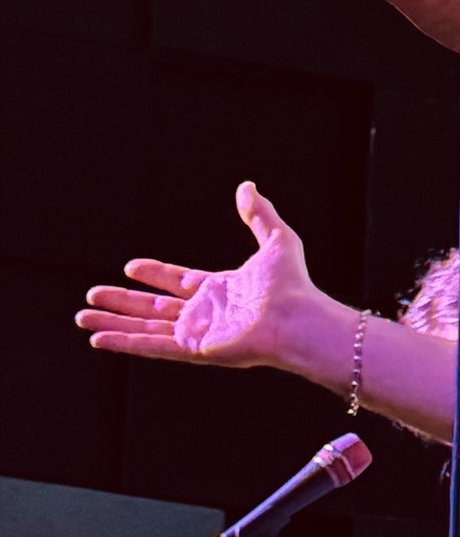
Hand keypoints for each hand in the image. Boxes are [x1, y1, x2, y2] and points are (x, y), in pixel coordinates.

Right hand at [76, 183, 329, 370]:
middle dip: (122, 302)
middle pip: (154, 307)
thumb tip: (247, 187)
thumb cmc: (293, 286)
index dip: (154, 275)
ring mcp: (199, 333)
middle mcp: (207, 314)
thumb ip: (259, 214)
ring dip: (114, 323)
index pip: (178, 282)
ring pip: (146, 328)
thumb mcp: (276, 240)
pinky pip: (153, 346)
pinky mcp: (196, 349)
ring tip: (84, 317)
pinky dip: (125, 343)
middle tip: (93, 296)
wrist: (299, 318)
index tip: (129, 267)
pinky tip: (99, 339)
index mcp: (221, 290)